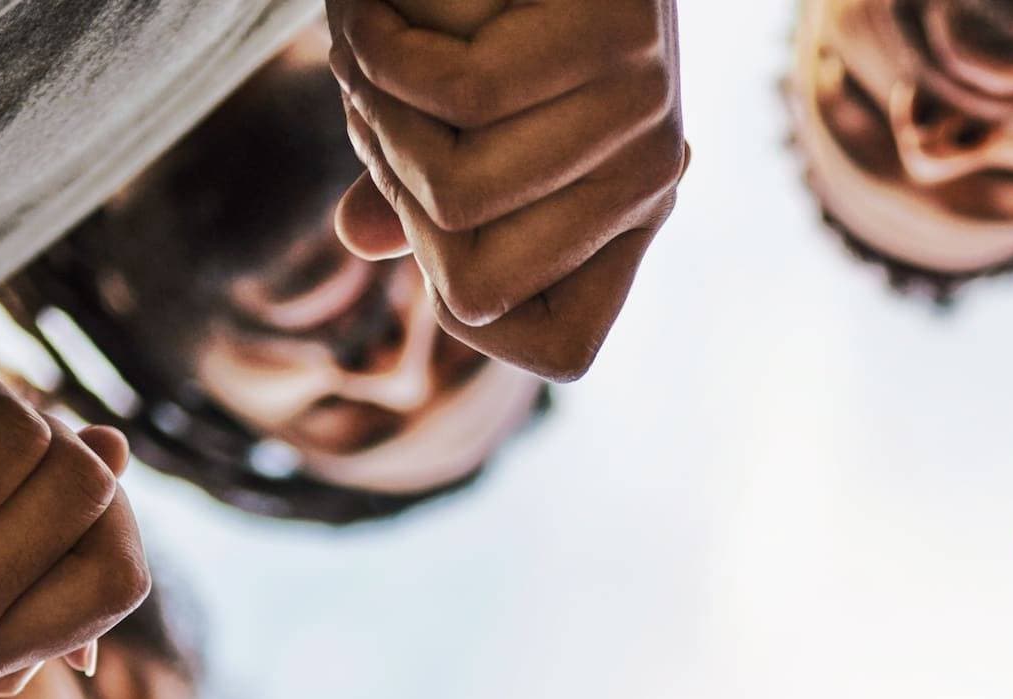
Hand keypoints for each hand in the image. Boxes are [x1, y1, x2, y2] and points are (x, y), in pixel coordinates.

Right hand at [326, 0, 686, 380]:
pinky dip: (380, 49)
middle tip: (378, 109)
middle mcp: (655, 174)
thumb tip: (358, 238)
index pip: (563, 351)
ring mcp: (649, 102)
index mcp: (626, 215)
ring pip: (454, 193)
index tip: (433, 212)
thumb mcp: (451, 114)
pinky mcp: (622, 32)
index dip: (469, 300)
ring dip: (375, 119)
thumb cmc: (479, 7)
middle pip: (478, 288)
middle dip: (399, 204)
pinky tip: (364, 7)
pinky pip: (461, 94)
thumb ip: (412, 187)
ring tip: (368, 46)